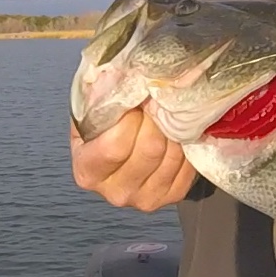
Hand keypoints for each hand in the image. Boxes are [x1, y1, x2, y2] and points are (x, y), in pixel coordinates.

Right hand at [70, 108, 197, 211]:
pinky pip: (188, 165)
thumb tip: (123, 77)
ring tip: (165, 114)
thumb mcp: (92, 108)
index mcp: (88, 172)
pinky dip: (185, 144)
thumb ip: (102, 98)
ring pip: (172, 155)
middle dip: (156, 118)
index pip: (115, 146)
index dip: (130, 119)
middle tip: (156, 101)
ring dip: (173, 128)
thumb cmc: (102, 126)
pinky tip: (175, 132)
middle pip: (149, 150)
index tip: (136, 102)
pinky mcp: (172, 196)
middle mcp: (116, 192)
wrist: (118, 145)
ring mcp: (145, 199)